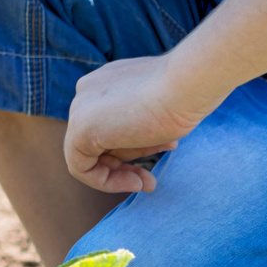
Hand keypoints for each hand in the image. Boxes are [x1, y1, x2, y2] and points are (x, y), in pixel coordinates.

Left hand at [63, 55, 216, 194]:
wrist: (186, 85)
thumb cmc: (183, 96)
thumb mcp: (159, 111)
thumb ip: (141, 123)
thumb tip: (141, 140)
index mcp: (106, 83)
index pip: (111, 124)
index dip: (135, 147)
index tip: (162, 152)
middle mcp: (87, 92)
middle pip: (100, 140)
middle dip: (128, 163)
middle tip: (150, 182)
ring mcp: (80, 109)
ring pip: (91, 155)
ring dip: (120, 175)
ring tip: (148, 184)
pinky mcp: (79, 129)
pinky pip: (80, 167)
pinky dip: (105, 182)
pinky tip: (135, 184)